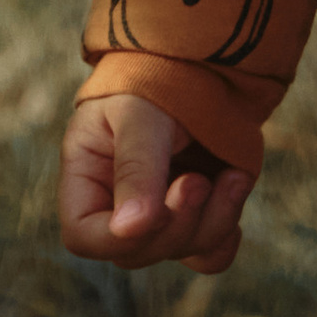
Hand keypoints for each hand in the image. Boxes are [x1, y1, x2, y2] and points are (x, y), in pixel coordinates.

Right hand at [58, 93, 253, 274]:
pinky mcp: (194, 218)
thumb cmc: (153, 80)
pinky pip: (208, 254)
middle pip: (137, 253)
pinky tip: (233, 192)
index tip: (156, 209)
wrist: (195, 63)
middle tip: (198, 180)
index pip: (83, 236)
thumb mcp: (139, 114)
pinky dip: (226, 234)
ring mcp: (157, 218)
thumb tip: (131, 228)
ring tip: (232, 177)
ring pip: (180, 253)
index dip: (117, 239)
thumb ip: (136, 166)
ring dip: (212, 223)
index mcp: (86, 179)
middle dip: (176, 225)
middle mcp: (116, 208)